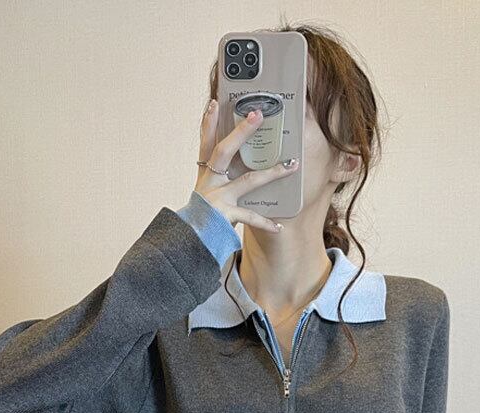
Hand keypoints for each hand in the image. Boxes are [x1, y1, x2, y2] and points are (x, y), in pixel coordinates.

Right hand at [195, 98, 299, 232]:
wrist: (188, 242)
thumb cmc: (200, 220)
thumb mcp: (206, 197)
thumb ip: (219, 183)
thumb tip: (238, 170)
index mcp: (204, 176)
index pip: (205, 143)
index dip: (208, 123)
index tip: (214, 103)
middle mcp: (209, 183)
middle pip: (223, 151)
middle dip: (240, 132)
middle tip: (257, 115)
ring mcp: (217, 198)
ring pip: (248, 181)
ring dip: (272, 172)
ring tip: (291, 166)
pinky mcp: (224, 216)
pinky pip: (251, 218)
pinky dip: (266, 223)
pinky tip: (280, 226)